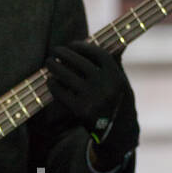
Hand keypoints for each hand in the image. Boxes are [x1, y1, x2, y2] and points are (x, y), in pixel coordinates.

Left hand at [46, 40, 138, 165]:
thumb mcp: (122, 82)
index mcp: (117, 77)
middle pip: (79, 62)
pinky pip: (61, 93)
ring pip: (67, 76)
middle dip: (64, 54)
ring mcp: (93, 99)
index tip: (72, 44)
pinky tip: (50, 80)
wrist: (119, 132)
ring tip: (49, 62)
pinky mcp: (80, 111)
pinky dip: (53, 85)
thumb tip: (122, 40)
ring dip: (54, 66)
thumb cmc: (118, 101)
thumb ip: (117, 62)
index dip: (82, 47)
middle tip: (54, 51)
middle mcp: (106, 86)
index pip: (97, 53)